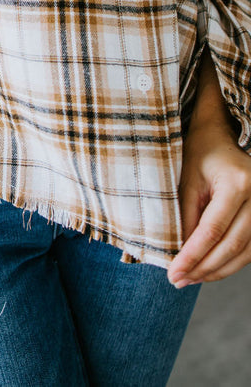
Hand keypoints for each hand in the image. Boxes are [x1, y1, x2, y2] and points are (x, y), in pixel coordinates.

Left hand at [168, 117, 250, 287]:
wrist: (221, 137)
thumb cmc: (201, 154)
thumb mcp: (187, 180)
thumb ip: (186, 217)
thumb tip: (181, 254)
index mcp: (237, 184)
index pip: (213, 230)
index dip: (193, 255)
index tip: (174, 272)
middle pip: (231, 245)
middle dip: (204, 268)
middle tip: (178, 281)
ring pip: (244, 253)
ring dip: (217, 270)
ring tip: (191, 278)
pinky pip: (250, 248)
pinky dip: (230, 262)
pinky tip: (209, 268)